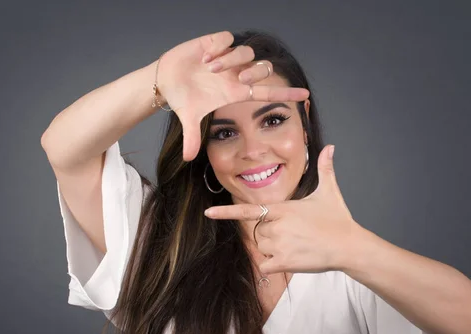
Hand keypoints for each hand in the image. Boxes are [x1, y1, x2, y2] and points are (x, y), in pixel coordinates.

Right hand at [156, 31, 310, 160]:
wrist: (165, 80)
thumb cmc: (183, 98)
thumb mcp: (189, 118)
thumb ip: (192, 137)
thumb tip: (187, 159)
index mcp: (235, 91)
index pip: (267, 92)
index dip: (286, 94)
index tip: (305, 95)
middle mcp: (235, 73)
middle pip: (262, 68)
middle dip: (255, 73)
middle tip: (238, 79)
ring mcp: (226, 58)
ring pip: (246, 52)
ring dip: (231, 60)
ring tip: (211, 69)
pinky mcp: (213, 43)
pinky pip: (226, 39)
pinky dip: (219, 47)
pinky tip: (205, 57)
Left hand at [204, 145, 362, 273]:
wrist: (349, 245)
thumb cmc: (338, 219)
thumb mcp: (329, 192)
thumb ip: (325, 169)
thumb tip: (330, 147)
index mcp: (282, 208)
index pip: (248, 211)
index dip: (227, 212)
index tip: (209, 213)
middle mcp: (276, 226)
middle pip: (259, 232)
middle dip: (272, 234)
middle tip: (295, 234)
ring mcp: (279, 245)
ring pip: (262, 249)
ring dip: (274, 250)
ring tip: (297, 246)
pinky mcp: (284, 262)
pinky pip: (266, 265)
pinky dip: (273, 265)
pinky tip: (291, 260)